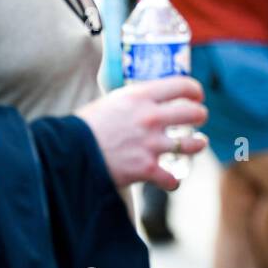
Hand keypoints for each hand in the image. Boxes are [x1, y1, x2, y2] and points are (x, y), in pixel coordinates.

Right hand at [77, 77, 207, 189]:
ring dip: (198, 144)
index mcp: (141, 96)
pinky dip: (172, 181)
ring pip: (192, 143)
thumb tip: (148, 99)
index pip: (182, 86)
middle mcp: (151, 117)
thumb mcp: (111, 101)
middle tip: (199, 118)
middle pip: (194, 113)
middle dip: (200, 115)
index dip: (195, 90)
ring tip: (198, 143)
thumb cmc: (84, 127)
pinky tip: (171, 180)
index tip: (197, 95)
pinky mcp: (147, 168)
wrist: (67, 153)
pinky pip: (172, 178)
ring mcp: (151, 144)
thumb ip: (134, 100)